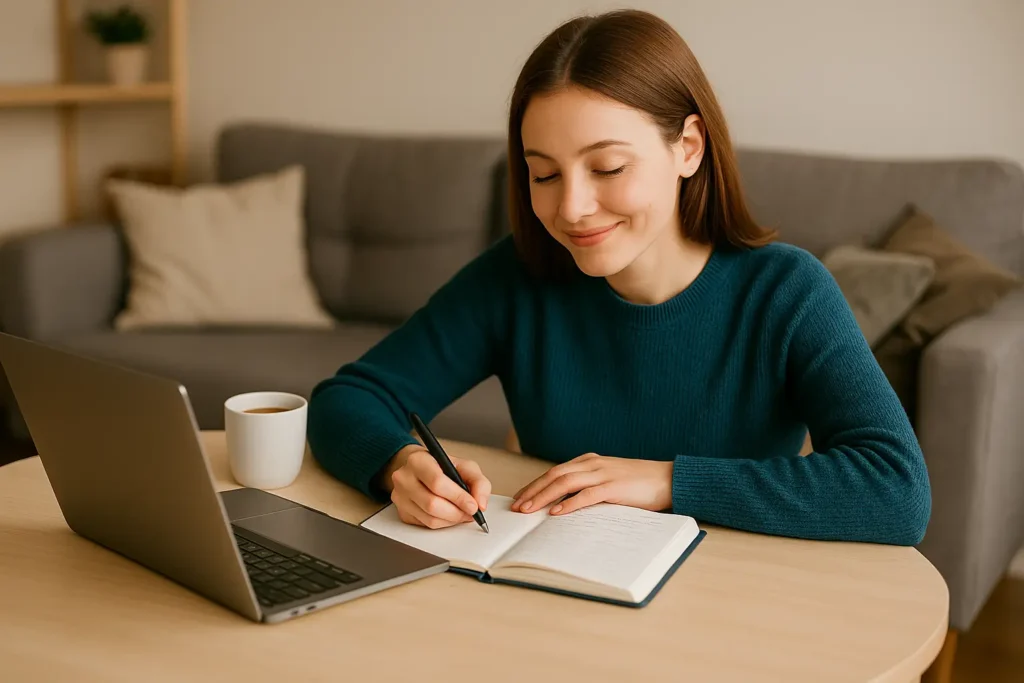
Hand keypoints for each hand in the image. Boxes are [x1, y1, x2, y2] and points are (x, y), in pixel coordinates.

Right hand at [385, 445, 491, 529]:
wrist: (419, 469)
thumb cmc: (441, 466)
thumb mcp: (464, 466)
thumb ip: (478, 482)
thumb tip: (480, 504)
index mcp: (418, 460)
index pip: (437, 482)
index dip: (458, 497)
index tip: (473, 506)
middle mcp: (404, 478)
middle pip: (432, 504)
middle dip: (457, 512)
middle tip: (470, 512)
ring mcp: (400, 497)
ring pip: (430, 519)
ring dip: (451, 520)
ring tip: (462, 513)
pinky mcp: (402, 512)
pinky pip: (426, 525)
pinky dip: (443, 523)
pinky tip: (448, 514)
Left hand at [511, 453, 672, 515]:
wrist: (668, 479)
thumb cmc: (640, 484)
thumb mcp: (610, 481)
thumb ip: (590, 487)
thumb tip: (565, 504)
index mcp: (590, 461)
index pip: (555, 472)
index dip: (535, 484)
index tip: (520, 497)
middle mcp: (593, 464)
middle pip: (554, 475)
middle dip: (532, 491)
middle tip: (516, 506)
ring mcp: (603, 473)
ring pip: (564, 483)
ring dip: (543, 497)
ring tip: (529, 510)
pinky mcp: (614, 486)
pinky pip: (586, 494)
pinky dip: (569, 503)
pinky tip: (556, 512)